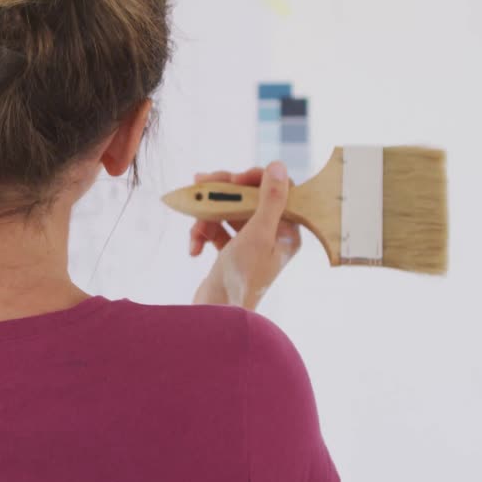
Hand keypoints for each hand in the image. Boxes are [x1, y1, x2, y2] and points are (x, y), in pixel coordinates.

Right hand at [189, 161, 300, 309]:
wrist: (218, 315)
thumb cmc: (243, 278)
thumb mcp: (258, 233)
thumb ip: (270, 199)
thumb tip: (279, 165)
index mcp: (287, 232)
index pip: (276, 190)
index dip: (254, 179)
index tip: (233, 179)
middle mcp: (272, 236)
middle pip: (247, 198)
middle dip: (222, 193)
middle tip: (200, 180)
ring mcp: (250, 245)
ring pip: (227, 212)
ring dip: (207, 216)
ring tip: (194, 224)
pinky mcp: (230, 254)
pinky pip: (216, 231)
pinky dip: (202, 235)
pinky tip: (194, 249)